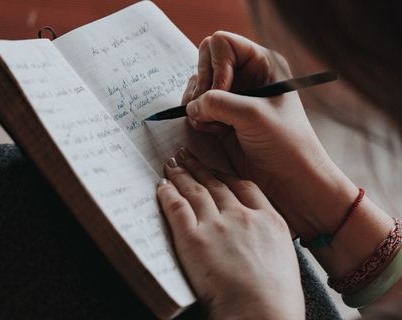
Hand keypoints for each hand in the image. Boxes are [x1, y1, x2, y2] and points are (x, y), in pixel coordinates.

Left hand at [157, 148, 303, 319]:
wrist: (261, 314)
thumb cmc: (277, 298)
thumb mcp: (284, 259)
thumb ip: (267, 240)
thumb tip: (255, 240)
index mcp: (269, 219)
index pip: (243, 186)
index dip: (225, 174)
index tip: (215, 169)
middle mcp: (242, 215)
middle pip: (216, 183)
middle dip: (199, 167)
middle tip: (186, 155)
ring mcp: (217, 225)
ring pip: (195, 190)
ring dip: (181, 174)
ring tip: (172, 164)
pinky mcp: (193, 239)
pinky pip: (177, 208)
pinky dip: (168, 194)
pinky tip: (162, 186)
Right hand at [182, 31, 357, 240]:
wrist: (290, 179)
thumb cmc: (285, 143)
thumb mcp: (252, 115)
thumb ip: (217, 102)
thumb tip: (191, 105)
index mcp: (262, 64)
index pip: (222, 43)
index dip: (216, 65)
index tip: (223, 90)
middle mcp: (245, 77)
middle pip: (204, 62)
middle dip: (202, 85)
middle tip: (207, 106)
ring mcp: (232, 98)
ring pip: (197, 87)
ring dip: (197, 104)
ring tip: (211, 123)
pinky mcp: (222, 118)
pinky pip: (197, 108)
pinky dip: (197, 118)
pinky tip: (211, 130)